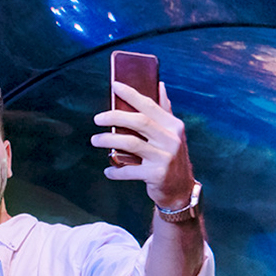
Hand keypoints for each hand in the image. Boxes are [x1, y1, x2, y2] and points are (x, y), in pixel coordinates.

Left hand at [91, 80, 196, 211]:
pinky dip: (116, 171)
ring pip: (131, 143)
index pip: (150, 105)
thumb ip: (165, 110)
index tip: (114, 85)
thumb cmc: (171, 157)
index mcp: (173, 126)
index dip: (131, 94)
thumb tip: (159, 84)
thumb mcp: (173, 134)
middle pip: (139, 121)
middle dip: (115, 117)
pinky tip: (108, 170)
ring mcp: (165, 158)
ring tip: (95, 140)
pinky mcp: (157, 175)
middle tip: (97, 119)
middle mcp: (172, 140)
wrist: (180, 191)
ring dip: (109, 141)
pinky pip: (130, 170)